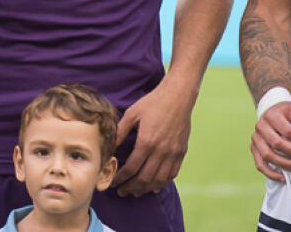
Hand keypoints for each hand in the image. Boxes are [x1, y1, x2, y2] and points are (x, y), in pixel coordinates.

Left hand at [113, 82, 193, 196]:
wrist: (178, 97)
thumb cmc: (152, 103)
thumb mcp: (132, 114)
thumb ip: (120, 131)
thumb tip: (109, 145)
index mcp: (147, 142)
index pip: (132, 167)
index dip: (121, 177)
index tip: (113, 181)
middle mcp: (162, 151)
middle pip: (145, 178)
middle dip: (131, 187)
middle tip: (122, 192)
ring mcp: (173, 153)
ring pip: (159, 179)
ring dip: (146, 189)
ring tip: (135, 192)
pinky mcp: (181, 152)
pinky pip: (172, 173)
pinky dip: (162, 182)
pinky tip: (154, 186)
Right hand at [251, 100, 290, 180]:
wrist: (272, 114)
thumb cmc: (288, 113)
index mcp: (270, 115)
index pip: (287, 131)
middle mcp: (260, 126)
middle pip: (277, 144)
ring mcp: (255, 139)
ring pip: (268, 155)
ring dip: (286, 164)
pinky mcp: (254, 149)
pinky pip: (260, 164)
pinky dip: (271, 173)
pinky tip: (284, 177)